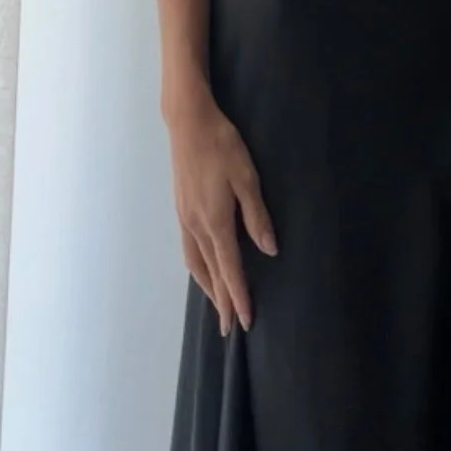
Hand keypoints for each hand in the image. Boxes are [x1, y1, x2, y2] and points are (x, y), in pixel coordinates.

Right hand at [167, 87, 276, 334]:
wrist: (188, 123)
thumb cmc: (223, 146)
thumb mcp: (247, 179)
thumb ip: (257, 217)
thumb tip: (269, 250)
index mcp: (215, 221)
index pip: (230, 268)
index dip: (238, 296)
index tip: (246, 320)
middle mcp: (196, 226)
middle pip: (210, 273)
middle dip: (221, 301)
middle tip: (230, 327)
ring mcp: (185, 218)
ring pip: (196, 264)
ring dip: (207, 287)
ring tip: (218, 305)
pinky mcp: (181, 210)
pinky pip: (189, 250)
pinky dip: (198, 268)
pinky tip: (204, 269)